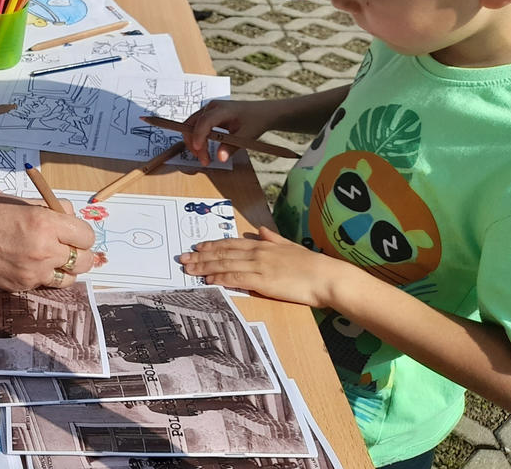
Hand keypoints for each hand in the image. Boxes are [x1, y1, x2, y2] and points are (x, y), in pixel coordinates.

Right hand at [0, 193, 96, 290]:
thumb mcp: (22, 203)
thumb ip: (51, 211)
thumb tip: (72, 217)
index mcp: (45, 222)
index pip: (86, 236)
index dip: (81, 234)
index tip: (74, 233)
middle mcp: (44, 249)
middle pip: (84, 261)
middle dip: (79, 253)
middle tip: (67, 247)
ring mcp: (33, 271)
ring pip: (69, 277)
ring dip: (64, 268)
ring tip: (49, 257)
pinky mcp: (22, 285)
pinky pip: (45, 284)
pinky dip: (43, 275)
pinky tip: (29, 263)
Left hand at [178, 225, 350, 306]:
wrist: (327, 277)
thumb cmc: (313, 265)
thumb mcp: (291, 246)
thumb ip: (274, 239)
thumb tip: (262, 230)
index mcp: (264, 245)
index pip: (231, 243)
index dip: (212, 245)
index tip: (197, 246)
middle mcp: (257, 253)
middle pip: (222, 252)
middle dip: (200, 255)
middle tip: (183, 258)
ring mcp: (258, 266)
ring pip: (224, 264)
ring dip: (204, 266)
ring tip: (188, 269)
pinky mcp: (262, 280)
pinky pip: (235, 278)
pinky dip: (219, 277)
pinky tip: (208, 279)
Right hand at [181, 99, 275, 165]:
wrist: (262, 112)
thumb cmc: (255, 121)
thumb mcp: (247, 136)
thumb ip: (232, 147)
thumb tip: (219, 158)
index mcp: (222, 109)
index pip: (204, 122)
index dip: (199, 136)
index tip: (199, 151)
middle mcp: (211, 107)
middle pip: (192, 124)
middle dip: (193, 142)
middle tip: (204, 160)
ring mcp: (208, 110)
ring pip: (191, 126)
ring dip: (194, 142)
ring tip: (204, 157)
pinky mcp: (208, 115)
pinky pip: (196, 126)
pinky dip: (197, 138)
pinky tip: (204, 149)